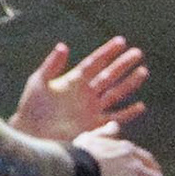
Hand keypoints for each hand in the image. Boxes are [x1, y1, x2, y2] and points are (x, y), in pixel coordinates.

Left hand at [13, 37, 145, 141]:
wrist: (32, 133)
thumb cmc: (31, 108)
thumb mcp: (38, 82)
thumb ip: (51, 65)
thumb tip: (63, 46)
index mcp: (74, 80)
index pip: (95, 62)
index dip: (107, 52)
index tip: (121, 41)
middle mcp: (86, 93)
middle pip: (109, 75)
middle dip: (123, 64)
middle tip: (138, 53)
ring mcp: (92, 109)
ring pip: (115, 93)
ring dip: (129, 83)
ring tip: (143, 72)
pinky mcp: (94, 126)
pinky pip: (115, 118)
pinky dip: (128, 113)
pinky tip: (140, 106)